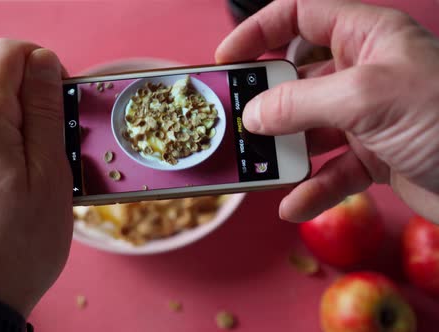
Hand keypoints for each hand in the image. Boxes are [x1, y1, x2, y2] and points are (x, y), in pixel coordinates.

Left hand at [0, 39, 72, 316]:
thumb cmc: (16, 248)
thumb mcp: (50, 177)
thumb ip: (45, 112)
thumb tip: (44, 62)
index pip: (7, 54)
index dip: (39, 64)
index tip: (56, 96)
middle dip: (26, 117)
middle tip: (46, 164)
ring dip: (3, 144)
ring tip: (18, 192)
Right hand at [216, 0, 438, 222]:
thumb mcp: (368, 97)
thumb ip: (302, 101)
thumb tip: (254, 115)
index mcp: (368, 37)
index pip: (301, 15)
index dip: (259, 31)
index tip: (228, 60)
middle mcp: (364, 73)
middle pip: (297, 77)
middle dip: (265, 102)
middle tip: (236, 123)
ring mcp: (369, 117)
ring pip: (309, 128)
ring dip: (284, 151)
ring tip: (259, 169)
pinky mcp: (376, 158)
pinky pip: (332, 171)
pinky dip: (312, 188)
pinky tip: (294, 206)